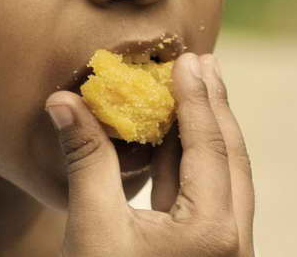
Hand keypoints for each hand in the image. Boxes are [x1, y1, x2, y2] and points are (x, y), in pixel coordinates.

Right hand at [45, 53, 254, 255]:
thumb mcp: (91, 226)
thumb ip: (86, 160)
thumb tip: (63, 101)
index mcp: (211, 228)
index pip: (210, 146)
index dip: (196, 97)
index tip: (188, 59)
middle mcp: (233, 237)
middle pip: (229, 157)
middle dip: (212, 107)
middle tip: (201, 63)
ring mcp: (226, 249)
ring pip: (223, 178)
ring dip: (203, 134)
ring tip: (192, 90)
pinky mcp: (209, 254)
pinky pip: (208, 200)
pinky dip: (190, 166)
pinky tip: (174, 136)